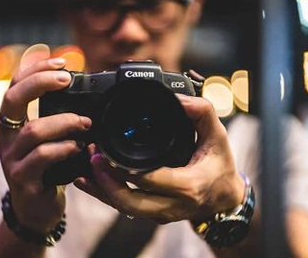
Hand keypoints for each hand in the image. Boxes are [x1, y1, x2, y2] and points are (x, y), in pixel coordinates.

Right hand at [0, 53, 91, 232]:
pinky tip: (78, 147)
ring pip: (34, 130)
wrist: (37, 208)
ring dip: (64, 122)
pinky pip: (43, 157)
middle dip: (40, 83)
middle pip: (13, 99)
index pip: (15, 86)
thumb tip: (84, 96)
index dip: (35, 70)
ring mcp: (12, 158)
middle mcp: (7, 138)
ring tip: (85, 123)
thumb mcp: (48, 140)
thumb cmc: (47, 169)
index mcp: (12, 124)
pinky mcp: (23, 178)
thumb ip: (57, 119)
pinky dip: (64, 148)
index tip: (61, 62)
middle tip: (66, 79)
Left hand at [74, 95, 244, 223]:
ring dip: (101, 189)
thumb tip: (179, 98)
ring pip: (123, 208)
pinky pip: (126, 209)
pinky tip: (90, 183)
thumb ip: (202, 113)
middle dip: (105, 181)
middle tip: (92, 156)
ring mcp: (161, 213)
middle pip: (129, 201)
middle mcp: (172, 205)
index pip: (148, 180)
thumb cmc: (220, 168)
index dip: (122, 167)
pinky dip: (106, 196)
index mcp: (188, 186)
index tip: (105, 150)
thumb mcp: (218, 136)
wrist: (224, 200)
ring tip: (86, 168)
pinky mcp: (154, 214)